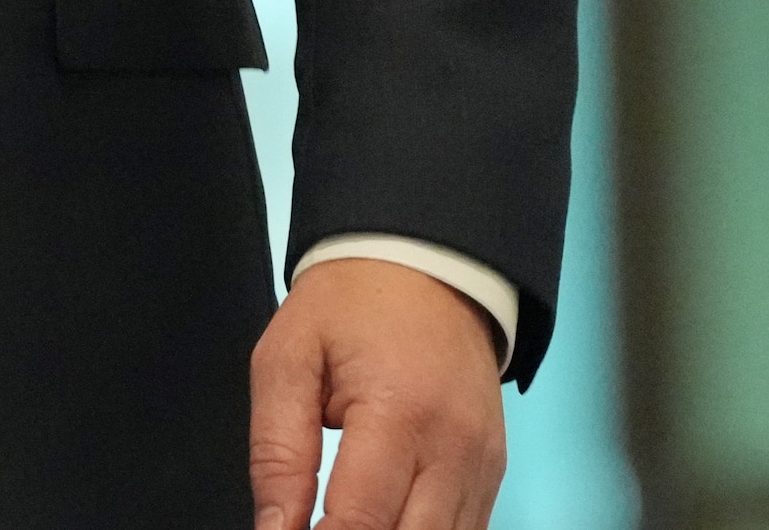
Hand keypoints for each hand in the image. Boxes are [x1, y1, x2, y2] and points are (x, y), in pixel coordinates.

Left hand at [247, 256, 506, 529]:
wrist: (429, 264)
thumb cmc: (352, 305)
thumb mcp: (287, 358)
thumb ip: (277, 453)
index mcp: (399, 413)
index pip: (359, 522)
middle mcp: (454, 447)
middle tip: (315, 524)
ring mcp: (481, 464)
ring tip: (345, 521)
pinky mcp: (492, 471)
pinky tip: (385, 520)